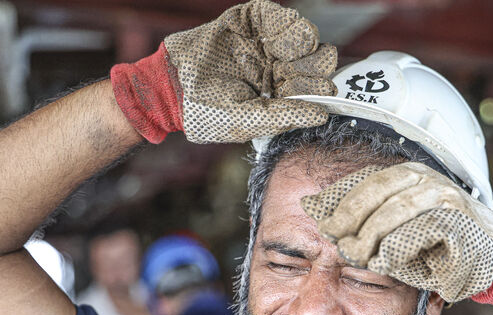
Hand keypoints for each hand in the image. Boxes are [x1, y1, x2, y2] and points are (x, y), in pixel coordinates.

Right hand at [111, 0, 336, 143]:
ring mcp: (263, 44)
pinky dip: (282, 19)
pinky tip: (283, 29)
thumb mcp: (248, 121)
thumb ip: (285, 117)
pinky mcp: (247, 22)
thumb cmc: (206, 112)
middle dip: (315, 61)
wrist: (169, 87)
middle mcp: (275, 68)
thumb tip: (322, 115)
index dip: (318, 87)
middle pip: (310, 60)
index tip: (324, 90)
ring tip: (296, 46)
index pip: (310, 87)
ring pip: (298, 36)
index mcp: (279, 94)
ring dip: (302, 39)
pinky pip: (273, 15)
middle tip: (317, 61)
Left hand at [300, 162, 492, 303]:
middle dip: (351, 218)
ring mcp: (445, 199)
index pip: (365, 180)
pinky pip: (423, 231)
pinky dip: (399, 247)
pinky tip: (383, 261)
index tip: (320, 223)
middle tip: (335, 244)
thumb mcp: (392, 227)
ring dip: (371, 235)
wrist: (487, 261)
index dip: (339, 201)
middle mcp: (426, 180)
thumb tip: (309, 205)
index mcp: (407, 175)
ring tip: (355, 255)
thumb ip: (357, 215)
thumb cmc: (433, 245)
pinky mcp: (460, 223)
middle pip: (377, 192)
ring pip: (398, 209)